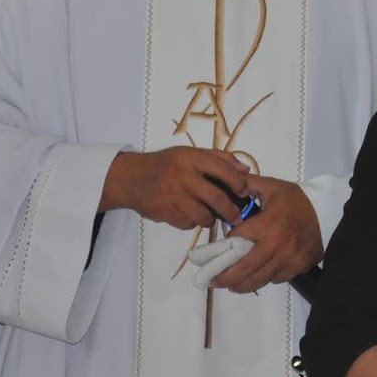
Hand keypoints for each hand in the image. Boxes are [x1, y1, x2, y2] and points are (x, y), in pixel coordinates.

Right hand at [100, 147, 249, 227]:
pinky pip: (186, 223)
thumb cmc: (166, 164)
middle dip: (230, 210)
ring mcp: (171, 195)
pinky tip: (191, 216)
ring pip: (201, 215)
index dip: (238, 182)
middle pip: (215, 197)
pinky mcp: (163, 211)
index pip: (222, 169)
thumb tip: (245, 170)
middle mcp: (182, 175)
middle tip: (237, 218)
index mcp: (191, 158)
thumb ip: (219, 158)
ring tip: (212, 217)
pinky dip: (192, 223)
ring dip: (211, 219)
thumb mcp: (190, 153)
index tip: (244, 192)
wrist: (131, 178)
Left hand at [209, 175, 322, 293]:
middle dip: (224, 278)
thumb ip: (247, 185)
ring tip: (230, 284)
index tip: (213, 252)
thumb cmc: (297, 200)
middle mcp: (276, 245)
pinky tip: (259, 273)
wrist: (328, 211)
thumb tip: (226, 184)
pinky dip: (265, 278)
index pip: (236, 242)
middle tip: (212, 280)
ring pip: (258, 280)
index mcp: (266, 224)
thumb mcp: (272, 187)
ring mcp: (288, 259)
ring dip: (241, 284)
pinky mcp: (298, 267)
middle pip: (243, 269)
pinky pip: (275, 279)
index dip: (223, 247)